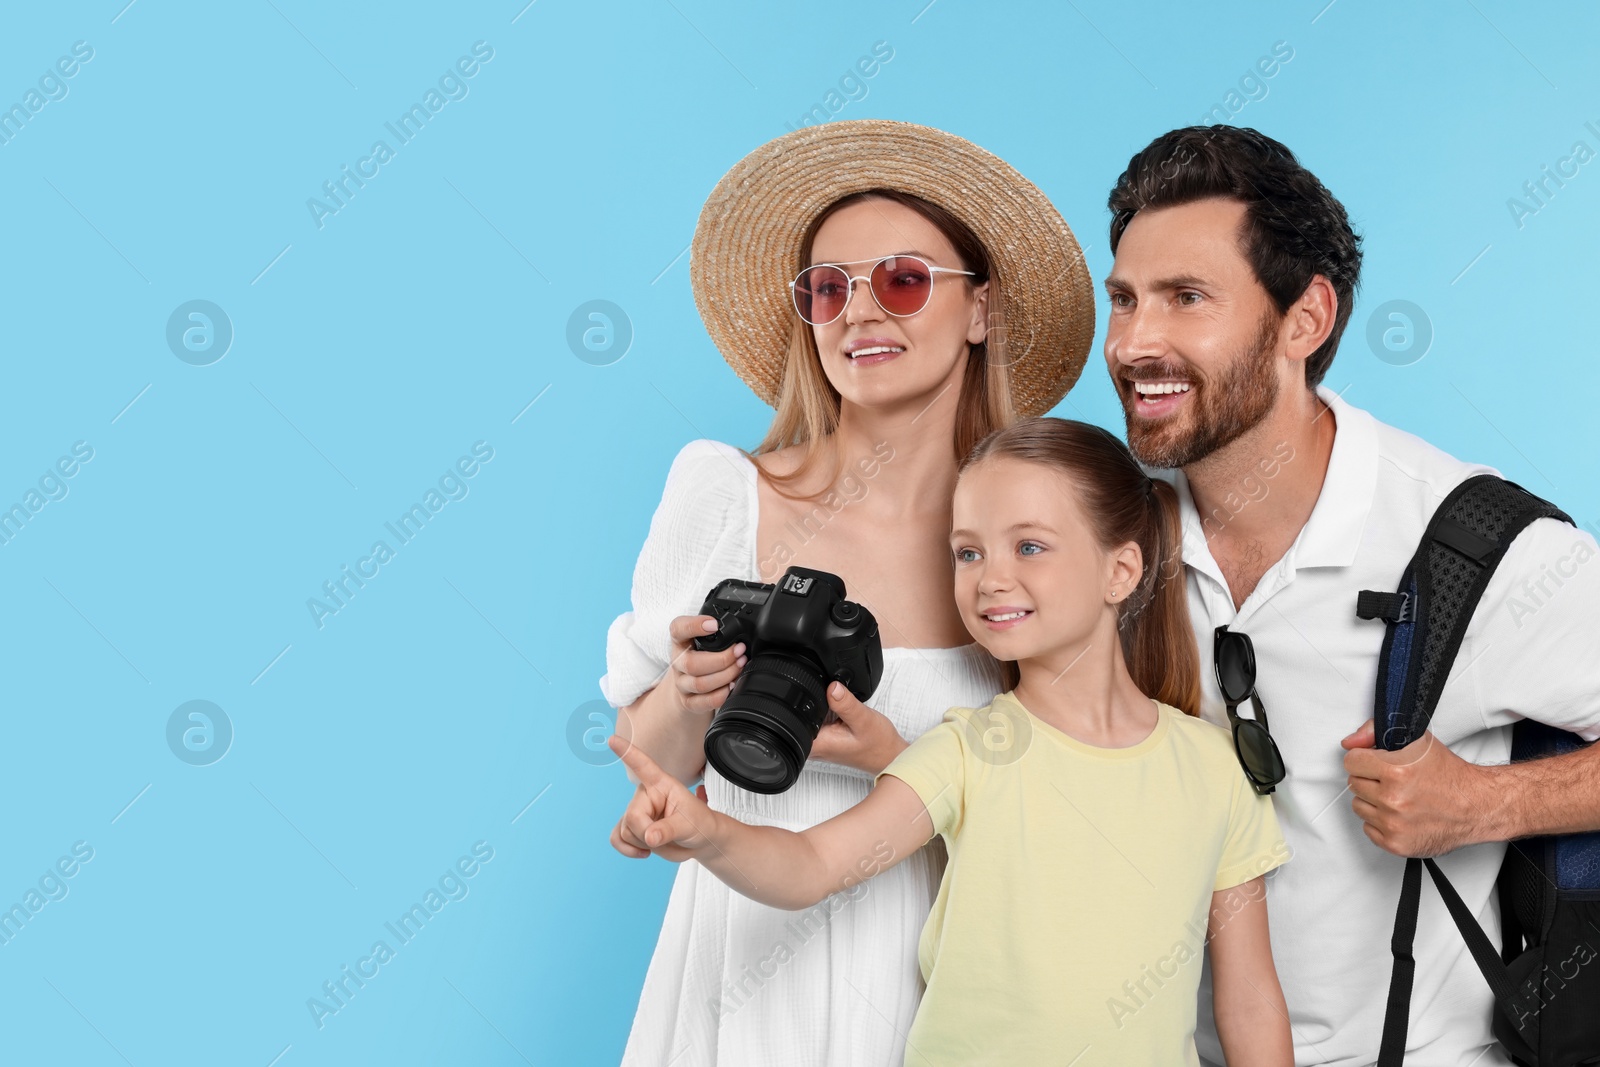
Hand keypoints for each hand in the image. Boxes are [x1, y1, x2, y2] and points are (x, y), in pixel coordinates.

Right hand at [608, 734, 720, 861]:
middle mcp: (645, 795)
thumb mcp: (690, 824)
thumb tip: (648, 837)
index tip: (612, 739)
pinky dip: (627, 849)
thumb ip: (669, 829)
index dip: (627, 753)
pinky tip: (643, 852)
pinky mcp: (630, 828)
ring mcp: (636, 812)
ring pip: (625, 831)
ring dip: (644, 843)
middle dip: (648, 834)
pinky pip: (617, 838)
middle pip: (632, 816)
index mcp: (661, 784)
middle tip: (667, 837)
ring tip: (664, 840)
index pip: (643, 766)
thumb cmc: (698, 823)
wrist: (699, 839)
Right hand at [662, 614, 746, 716]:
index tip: (714, 625)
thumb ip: (719, 634)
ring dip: (726, 675)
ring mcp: (682, 684)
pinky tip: (731, 686)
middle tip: (740, 651)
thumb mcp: (705, 640)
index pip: (678, 629)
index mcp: (681, 641)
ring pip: (700, 684)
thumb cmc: (701, 657)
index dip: (694, 626)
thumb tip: (744, 632)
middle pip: (691, 664)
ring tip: (740, 666)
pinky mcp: (688, 702)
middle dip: (722, 659)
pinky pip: (704, 702)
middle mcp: (678, 662)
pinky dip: (721, 695)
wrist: (687, 686)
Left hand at [809, 682, 908, 774]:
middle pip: (802, 713)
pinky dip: (831, 712)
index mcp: (817, 744)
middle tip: (841, 712)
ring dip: (826, 708)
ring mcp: (819, 742)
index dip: (808, 700)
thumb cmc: (879, 745)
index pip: (794, 717)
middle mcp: (814, 746)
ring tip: (843, 715)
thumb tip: (831, 687)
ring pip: (812, 714)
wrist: (890, 755)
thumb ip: (845, 703)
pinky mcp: (826, 737)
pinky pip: (820, 718)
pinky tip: (844, 717)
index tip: (829, 703)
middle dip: (819, 703)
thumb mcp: (864, 720)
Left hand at [1341, 720, 1491, 856]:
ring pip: (1359, 806)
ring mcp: (1393, 824)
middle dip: (1370, 780)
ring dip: (1373, 802)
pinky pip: (1368, 829)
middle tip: (1393, 781)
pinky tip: (1399, 815)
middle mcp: (1393, 799)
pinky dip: (1380, 823)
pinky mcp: (1396, 844)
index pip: (1351, 761)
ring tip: (1398, 798)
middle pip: (1354, 784)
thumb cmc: (1449, 776)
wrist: (1476, 806)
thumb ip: (1375, 732)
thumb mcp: (1417, 741)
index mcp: (1396, 771)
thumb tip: (1349, 742)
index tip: (1376, 764)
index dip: (1364, 760)